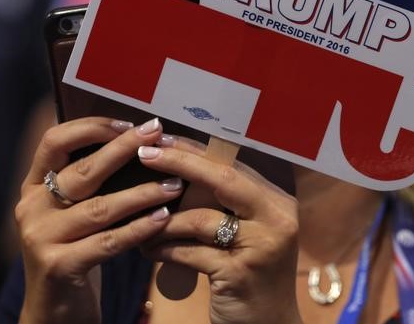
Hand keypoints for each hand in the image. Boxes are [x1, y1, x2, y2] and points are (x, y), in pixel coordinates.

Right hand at [15, 116, 181, 323]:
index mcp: (34, 187)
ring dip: (141, 193)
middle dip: (124, 148)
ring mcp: (40, 238)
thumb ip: (91, 183)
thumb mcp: (73, 214)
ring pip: (99, 207)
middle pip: (82, 171)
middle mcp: (31, 208)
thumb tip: (137, 142)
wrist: (53, 313)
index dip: (90, 127)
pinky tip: (163, 218)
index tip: (127, 123)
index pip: (54, 141)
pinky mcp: (57, 266)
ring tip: (173, 184)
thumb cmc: (75, 253)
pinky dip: (138, 229)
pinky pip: (107, 242)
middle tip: (157, 135)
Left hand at [139, 136, 302, 323]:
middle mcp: (276, 218)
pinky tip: (147, 249)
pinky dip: (164, 249)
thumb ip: (227, 203)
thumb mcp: (249, 233)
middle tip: (143, 155)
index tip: (161, 139)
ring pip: (200, 219)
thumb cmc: (252, 274)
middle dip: (178, 163)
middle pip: (222, 179)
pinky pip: (190, 252)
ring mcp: (262, 246)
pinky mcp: (239, 275)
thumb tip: (178, 170)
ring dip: (162, 219)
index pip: (232, 165)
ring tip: (137, 222)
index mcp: (277, 202)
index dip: (194, 150)